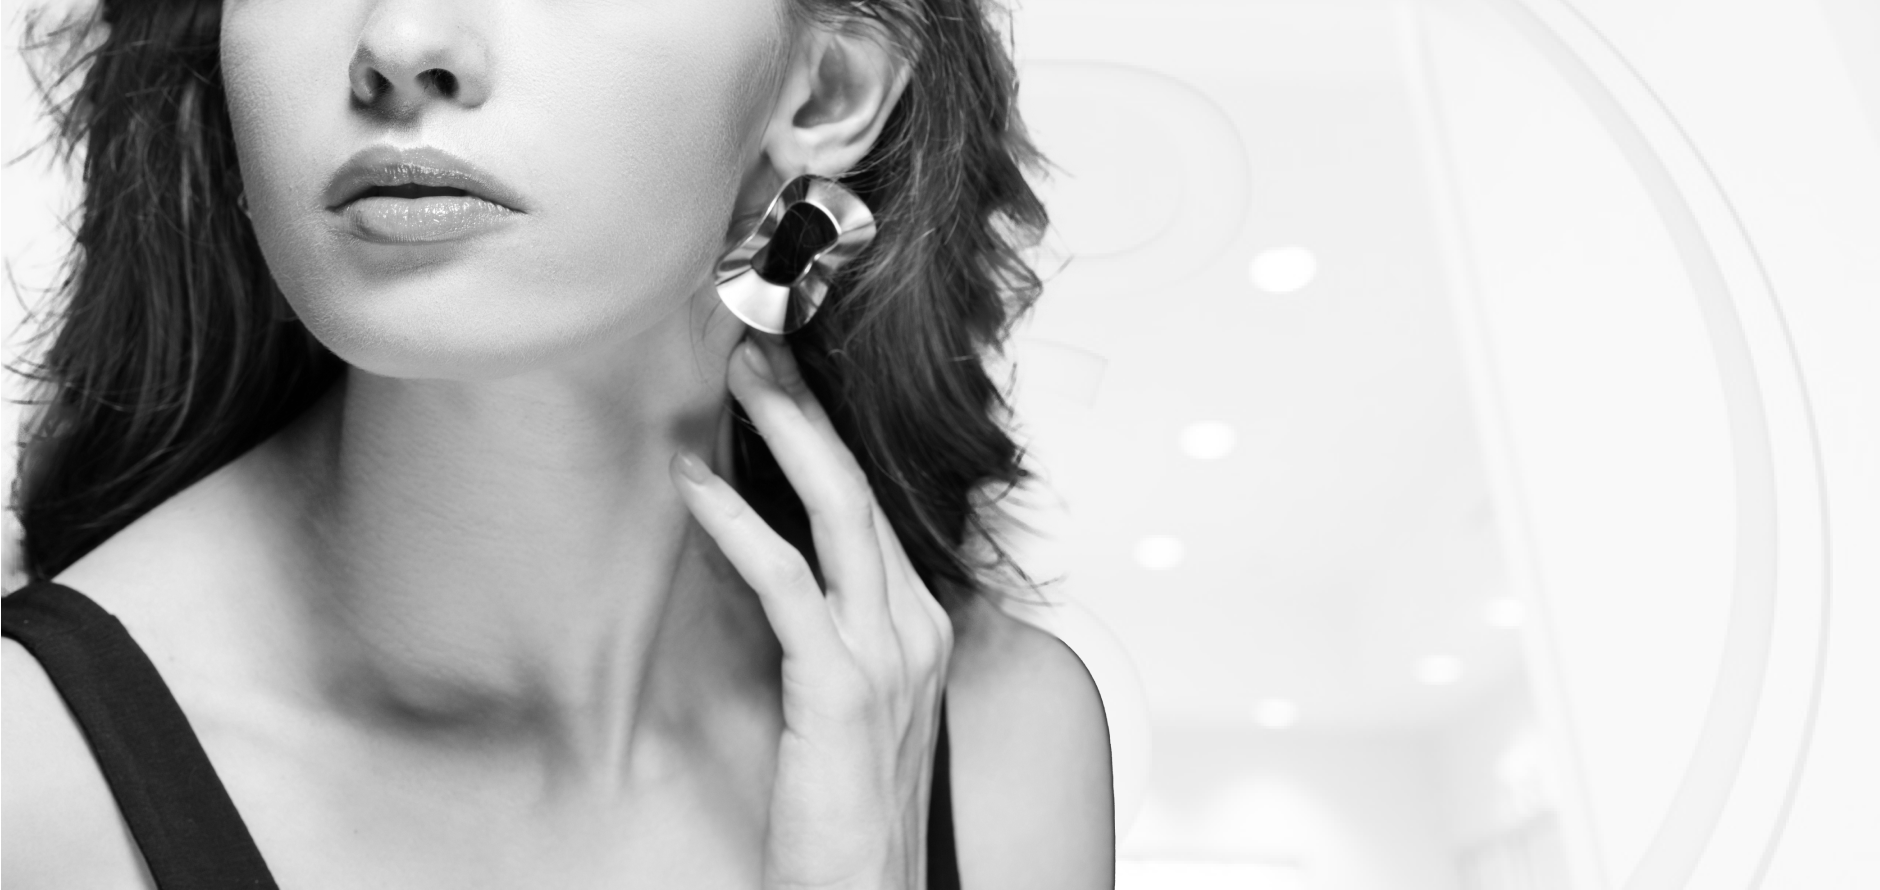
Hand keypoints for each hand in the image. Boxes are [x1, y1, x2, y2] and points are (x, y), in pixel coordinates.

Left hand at [670, 334, 954, 889]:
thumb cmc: (846, 809)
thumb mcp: (850, 704)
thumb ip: (832, 632)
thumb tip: (777, 563)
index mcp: (921, 628)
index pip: (873, 508)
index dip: (828, 439)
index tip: (788, 384)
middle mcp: (917, 627)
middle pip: (862, 489)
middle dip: (809, 410)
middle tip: (759, 348)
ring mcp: (887, 653)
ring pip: (838, 511)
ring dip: (782, 433)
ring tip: (735, 380)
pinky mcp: (840, 685)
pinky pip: (786, 580)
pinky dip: (736, 522)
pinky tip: (695, 484)